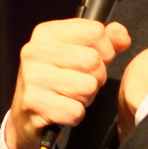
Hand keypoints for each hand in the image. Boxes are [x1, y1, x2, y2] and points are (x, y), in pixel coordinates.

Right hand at [5, 19, 131, 148]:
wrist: (24, 117)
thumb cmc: (56, 82)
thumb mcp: (77, 54)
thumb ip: (105, 41)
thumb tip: (122, 37)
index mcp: (46, 33)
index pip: (95, 31)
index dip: (104, 50)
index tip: (88, 62)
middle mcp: (35, 51)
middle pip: (93, 61)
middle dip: (96, 77)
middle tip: (79, 83)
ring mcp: (32, 77)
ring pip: (88, 86)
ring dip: (86, 97)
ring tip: (70, 96)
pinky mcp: (33, 103)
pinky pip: (76, 111)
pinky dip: (75, 115)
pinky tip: (61, 110)